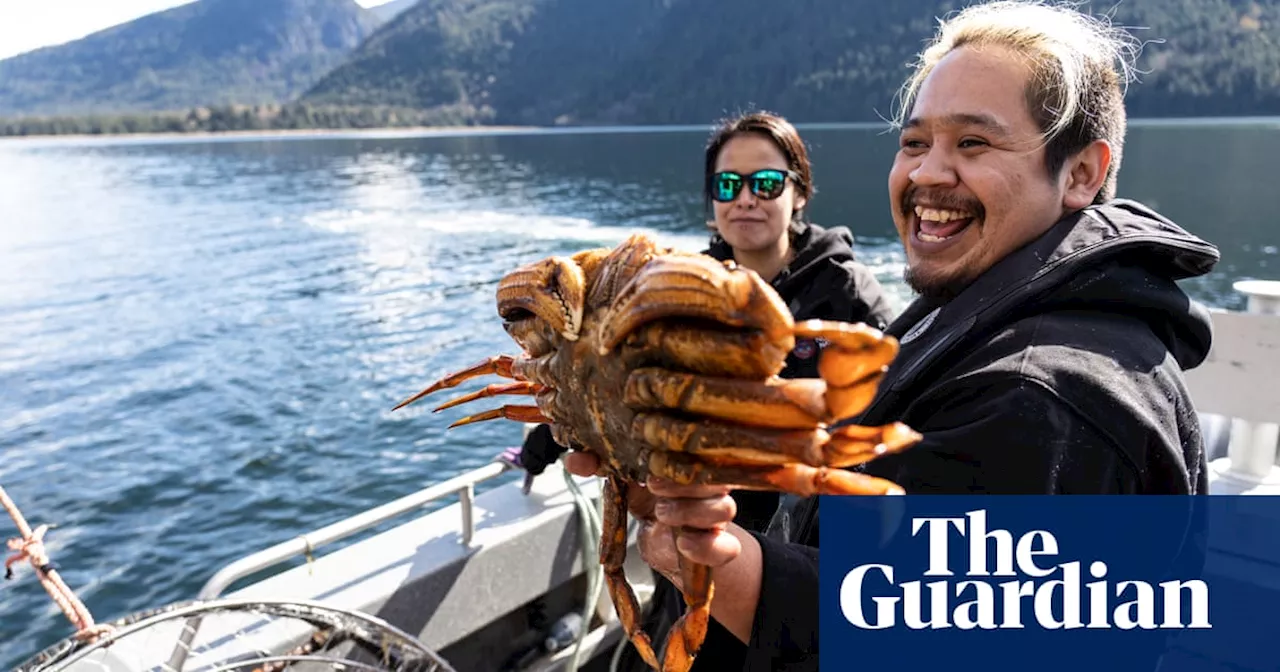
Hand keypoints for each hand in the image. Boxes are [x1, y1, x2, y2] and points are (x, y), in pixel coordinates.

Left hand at [562, 451, 742, 588]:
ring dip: (692, 510)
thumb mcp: (628, 484)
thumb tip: (573, 460)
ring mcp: (716, 521)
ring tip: (662, 514)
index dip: (675, 455)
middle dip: (683, 481)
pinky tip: (684, 544)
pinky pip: (726, 548)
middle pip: (713, 477)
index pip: (695, 453)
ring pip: (723, 509)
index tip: (648, 464)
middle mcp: (709, 490)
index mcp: (690, 466)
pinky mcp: (718, 551)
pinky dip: (708, 546)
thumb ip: (603, 468)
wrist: (673, 546)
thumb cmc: (652, 502)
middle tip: (652, 486)